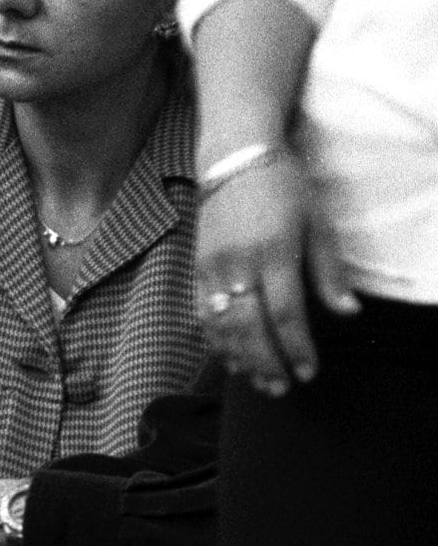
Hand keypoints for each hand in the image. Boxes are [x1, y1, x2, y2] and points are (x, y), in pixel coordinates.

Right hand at [196, 146, 358, 395]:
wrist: (234, 157)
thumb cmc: (283, 187)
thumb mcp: (318, 223)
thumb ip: (329, 271)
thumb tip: (348, 312)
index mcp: (274, 253)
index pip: (285, 314)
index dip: (297, 349)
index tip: (309, 372)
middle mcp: (239, 264)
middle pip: (249, 327)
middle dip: (266, 363)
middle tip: (281, 388)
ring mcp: (212, 267)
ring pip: (221, 325)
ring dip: (239, 358)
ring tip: (257, 381)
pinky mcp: (197, 266)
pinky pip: (201, 312)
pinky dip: (214, 340)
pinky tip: (229, 357)